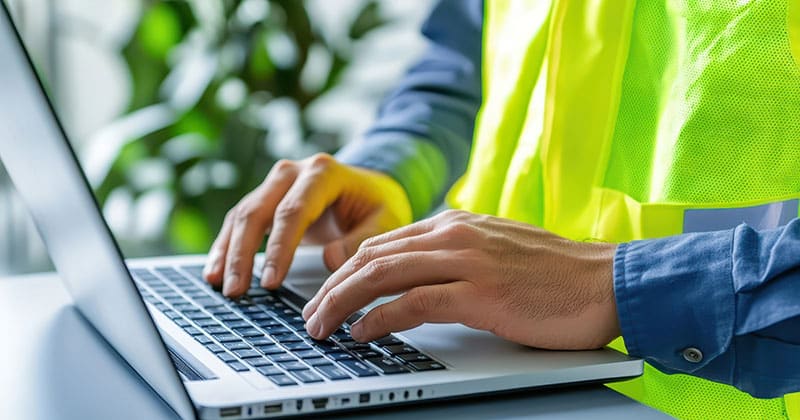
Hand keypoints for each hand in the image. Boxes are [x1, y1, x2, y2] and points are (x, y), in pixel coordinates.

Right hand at [203, 153, 411, 296]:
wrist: (371, 186)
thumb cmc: (378, 205)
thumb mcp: (386, 221)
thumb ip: (361, 240)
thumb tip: (330, 260)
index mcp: (323, 173)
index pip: (293, 211)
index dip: (279, 248)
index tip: (271, 281)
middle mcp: (292, 172)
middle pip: (258, 211)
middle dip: (243, 254)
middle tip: (237, 290)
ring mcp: (275, 183)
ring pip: (242, 215)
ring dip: (228, 252)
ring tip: (221, 286)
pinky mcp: (266, 198)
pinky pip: (239, 221)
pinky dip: (225, 246)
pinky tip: (215, 271)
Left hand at [302, 210, 620, 349]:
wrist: (606, 281)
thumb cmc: (555, 273)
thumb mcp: (496, 249)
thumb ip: (456, 254)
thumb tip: (419, 274)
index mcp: (455, 223)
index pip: (383, 243)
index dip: (347, 270)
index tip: (328, 293)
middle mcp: (454, 235)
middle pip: (372, 257)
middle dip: (332, 287)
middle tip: (311, 314)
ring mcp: (466, 261)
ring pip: (382, 275)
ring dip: (343, 302)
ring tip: (321, 326)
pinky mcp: (479, 293)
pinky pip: (413, 304)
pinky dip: (380, 318)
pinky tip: (362, 332)